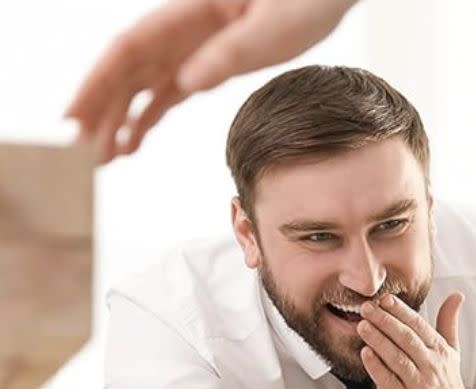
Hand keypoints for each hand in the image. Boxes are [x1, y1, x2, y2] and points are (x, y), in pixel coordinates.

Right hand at [64, 0, 356, 163]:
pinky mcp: (209, 59)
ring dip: (119, 118)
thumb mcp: (274, 27)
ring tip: (101, 158)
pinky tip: (133, 142)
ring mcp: (193, 44)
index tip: (74, 120)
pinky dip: (148, 116)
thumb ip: (230, 52)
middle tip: (80, 153)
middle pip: (127, 70)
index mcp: (190, 10)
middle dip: (99, 110)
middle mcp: (182, 27)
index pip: (129, 50)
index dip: (97, 85)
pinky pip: (168, 90)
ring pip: (143, 83)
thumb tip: (186, 81)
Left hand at [358, 293, 472, 388]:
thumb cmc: (446, 383)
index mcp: (439, 350)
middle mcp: (431, 366)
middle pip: (406, 339)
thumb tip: (456, 296)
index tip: (385, 300)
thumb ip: (448, 322)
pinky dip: (376, 367)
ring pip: (397, 358)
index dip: (401, 311)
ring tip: (363, 326)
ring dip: (378, 340)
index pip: (419, 325)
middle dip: (385, 321)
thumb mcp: (451, 351)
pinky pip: (388, 381)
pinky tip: (365, 353)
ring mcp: (419, 385)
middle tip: (367, 308)